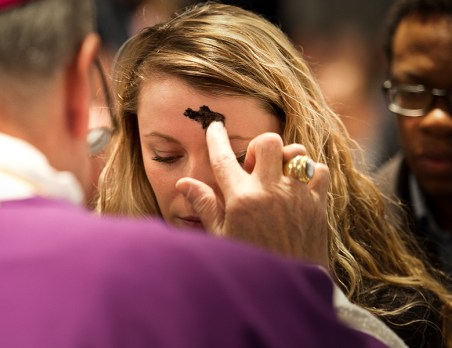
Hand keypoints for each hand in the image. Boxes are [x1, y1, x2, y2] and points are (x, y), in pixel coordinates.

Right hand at [175, 122, 329, 267]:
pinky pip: (319, 172)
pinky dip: (310, 174)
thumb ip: (206, 205)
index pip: (224, 158)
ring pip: (297, 152)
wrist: (287, 292)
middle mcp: (270, 192)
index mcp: (241, 200)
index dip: (216, 138)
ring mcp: (296, 197)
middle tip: (255, 165)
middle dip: (259, 146)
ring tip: (278, 176)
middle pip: (267, 142)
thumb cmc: (249, 263)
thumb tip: (185, 183)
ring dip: (286, 159)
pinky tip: (299, 188)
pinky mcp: (317, 205)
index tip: (214, 127)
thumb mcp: (222, 237)